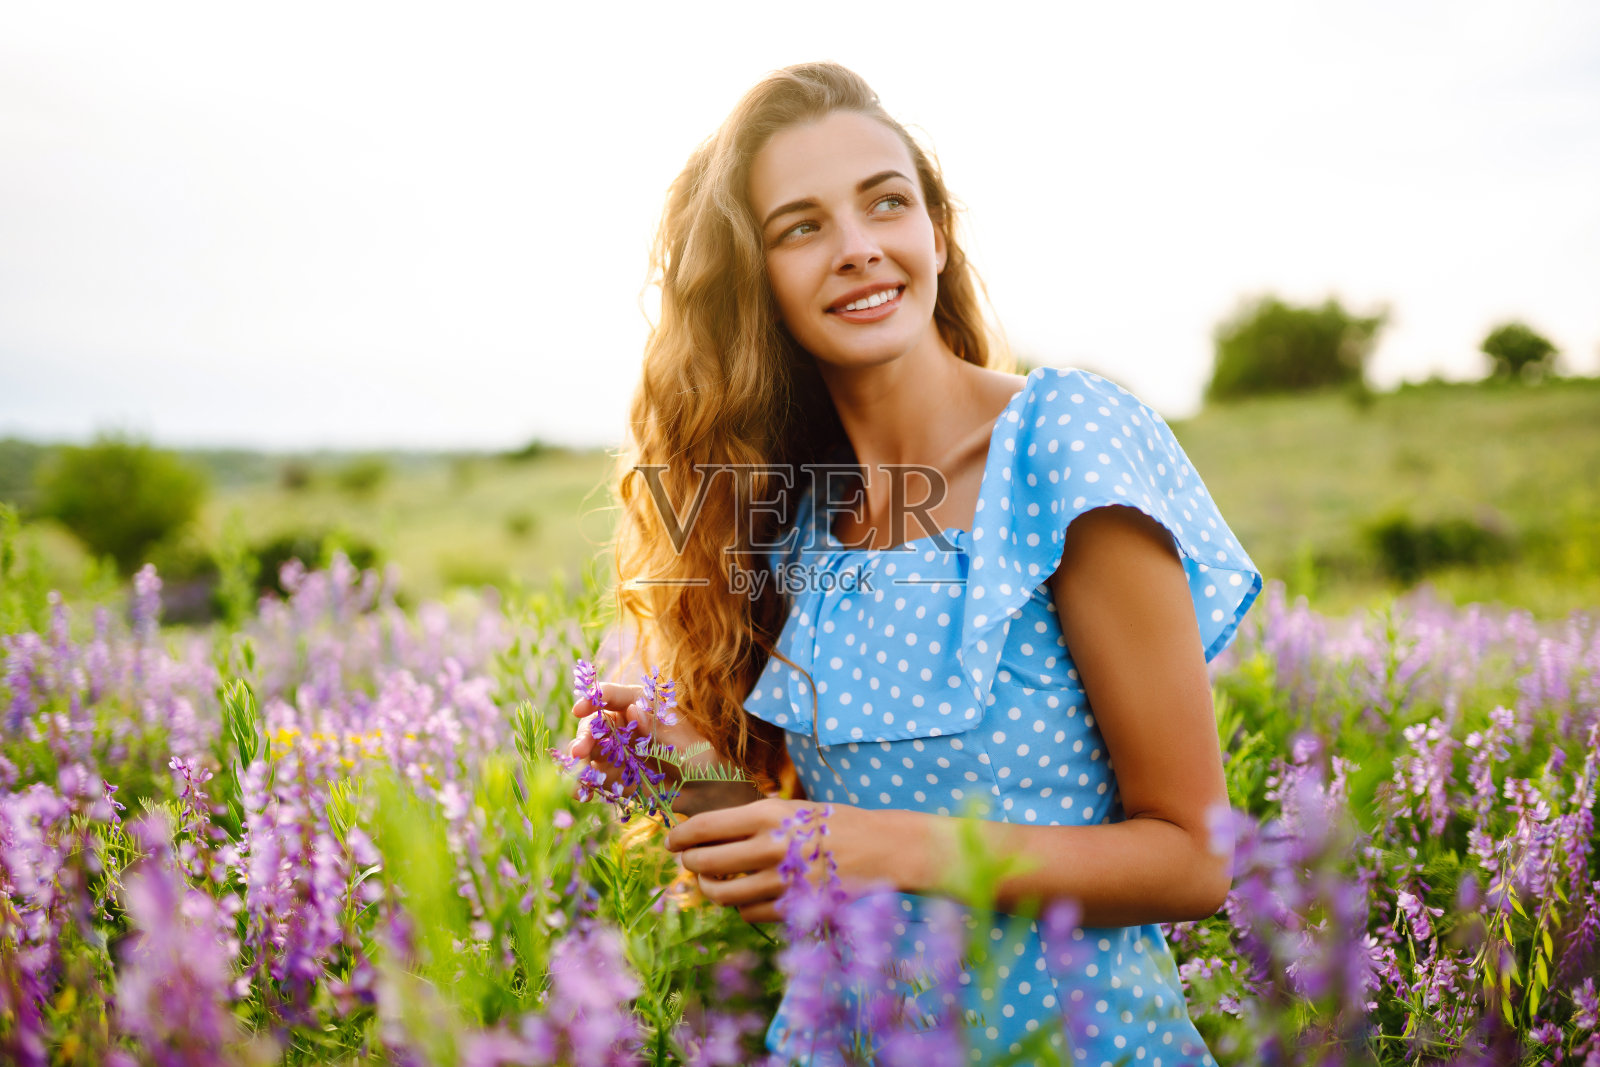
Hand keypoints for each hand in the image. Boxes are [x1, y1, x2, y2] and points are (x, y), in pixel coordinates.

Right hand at [566, 680, 709, 797]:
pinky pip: (591, 776)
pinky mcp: (610, 773)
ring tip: (577, 781)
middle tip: (578, 752)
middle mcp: (622, 723)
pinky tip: (582, 794)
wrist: (702, 789)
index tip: (579, 709)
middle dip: (583, 737)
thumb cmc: (696, 756)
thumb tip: (633, 709)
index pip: (612, 695)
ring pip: (587, 750)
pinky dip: (583, 784)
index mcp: (640, 704)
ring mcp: (614, 749)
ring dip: (577, 763)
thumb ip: (655, 728)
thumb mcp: (680, 742)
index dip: (593, 699)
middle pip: (594, 724)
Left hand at [664, 800, 921, 922]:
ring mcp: (782, 880)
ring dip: (709, 890)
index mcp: (769, 814)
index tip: (672, 841)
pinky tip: (744, 899)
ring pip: (722, 894)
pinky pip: (749, 913)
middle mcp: (771, 846)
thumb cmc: (840, 825)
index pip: (706, 826)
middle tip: (689, 862)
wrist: (886, 850)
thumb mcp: (797, 808)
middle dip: (690, 863)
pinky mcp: (794, 908)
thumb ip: (758, 818)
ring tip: (710, 885)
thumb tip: (714, 828)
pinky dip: (740, 908)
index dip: (680, 835)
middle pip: (705, 861)